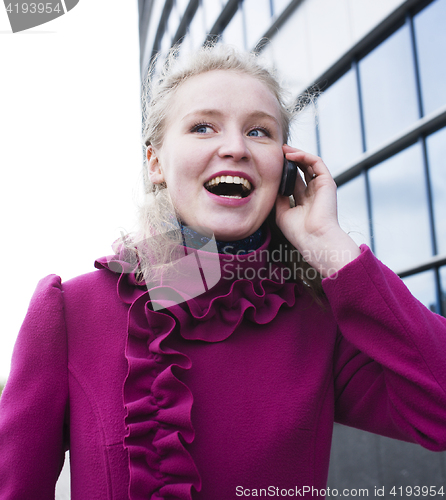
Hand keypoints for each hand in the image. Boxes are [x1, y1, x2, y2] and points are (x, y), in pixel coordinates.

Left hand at [275, 145, 359, 277]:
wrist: (314, 238)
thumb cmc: (299, 232)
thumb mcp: (282, 213)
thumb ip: (279, 198)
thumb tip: (273, 185)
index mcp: (305, 201)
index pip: (295, 180)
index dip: (284, 171)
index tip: (272, 164)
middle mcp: (314, 192)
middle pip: (302, 169)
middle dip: (290, 159)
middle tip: (277, 151)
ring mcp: (321, 186)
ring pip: (310, 163)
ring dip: (296, 154)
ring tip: (283, 149)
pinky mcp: (327, 182)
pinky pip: (316, 162)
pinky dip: (304, 155)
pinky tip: (290, 155)